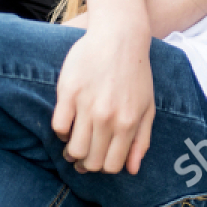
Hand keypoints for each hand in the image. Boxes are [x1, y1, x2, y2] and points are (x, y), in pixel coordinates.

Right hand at [51, 13, 154, 174]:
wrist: (120, 36)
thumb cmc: (136, 73)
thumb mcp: (148, 108)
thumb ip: (141, 141)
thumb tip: (131, 170)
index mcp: (128, 124)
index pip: (111, 165)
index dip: (103, 167)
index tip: (99, 159)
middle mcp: (107, 118)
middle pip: (90, 161)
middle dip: (87, 163)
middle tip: (84, 156)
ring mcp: (87, 105)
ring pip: (73, 148)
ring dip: (72, 151)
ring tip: (73, 143)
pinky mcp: (68, 92)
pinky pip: (58, 126)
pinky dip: (61, 131)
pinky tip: (67, 123)